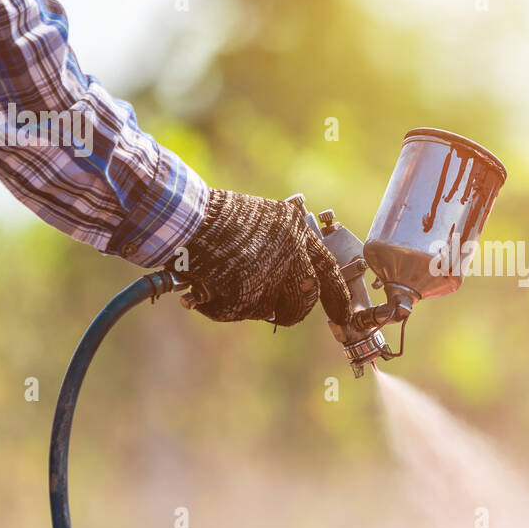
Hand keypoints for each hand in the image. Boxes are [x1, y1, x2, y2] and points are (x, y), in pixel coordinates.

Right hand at [175, 189, 351, 325]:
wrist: (184, 213)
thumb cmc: (214, 215)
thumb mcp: (260, 220)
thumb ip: (280, 247)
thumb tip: (288, 288)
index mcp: (296, 229)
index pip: (327, 268)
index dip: (337, 296)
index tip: (344, 315)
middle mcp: (290, 249)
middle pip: (303, 300)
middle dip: (290, 313)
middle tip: (277, 315)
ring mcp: (269, 270)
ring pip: (266, 310)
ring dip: (242, 304)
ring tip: (220, 283)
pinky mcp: (245, 287)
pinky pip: (235, 312)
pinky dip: (217, 307)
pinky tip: (204, 289)